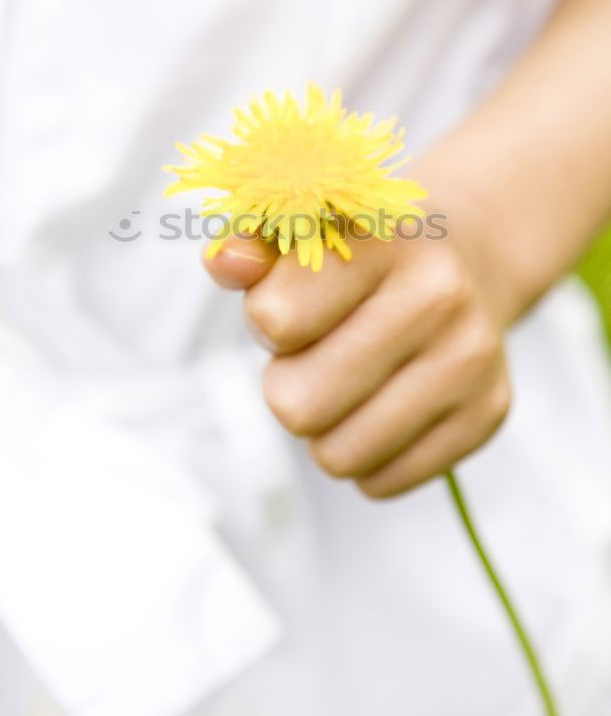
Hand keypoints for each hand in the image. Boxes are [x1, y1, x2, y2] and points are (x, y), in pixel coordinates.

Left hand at [205, 172, 511, 497]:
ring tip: (347, 383)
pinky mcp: (488, 413)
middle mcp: (439, 295)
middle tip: (316, 355)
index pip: (275, 322)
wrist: (462, 263)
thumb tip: (227, 263)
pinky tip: (384, 405)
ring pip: (338, 456)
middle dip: (288, 385)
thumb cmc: (356, 257)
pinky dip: (368, 457)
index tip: (291, 304)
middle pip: (298, 405)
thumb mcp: (299, 233)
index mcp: (382, 239)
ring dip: (325, 429)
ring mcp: (470, 358)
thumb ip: (248, 245)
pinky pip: (382, 482)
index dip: (266, 322)